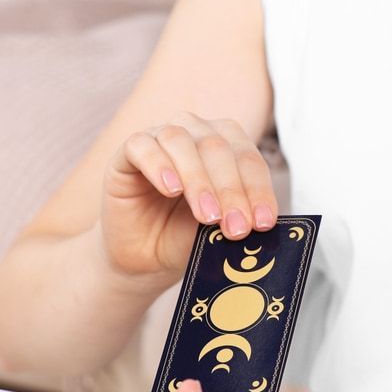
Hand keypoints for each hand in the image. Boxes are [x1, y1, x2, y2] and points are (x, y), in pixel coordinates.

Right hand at [101, 112, 278, 281]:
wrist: (144, 257)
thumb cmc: (185, 237)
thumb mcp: (219, 231)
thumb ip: (237, 218)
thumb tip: (261, 221)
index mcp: (227, 145)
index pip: (248, 159)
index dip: (258, 190)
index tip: (263, 222)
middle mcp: (195, 133)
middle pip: (217, 148)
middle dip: (231, 190)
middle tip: (237, 228)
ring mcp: (159, 138)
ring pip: (181, 142)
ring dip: (198, 180)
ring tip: (207, 217)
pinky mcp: (127, 152)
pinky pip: (142, 147)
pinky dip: (159, 166)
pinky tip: (171, 190)